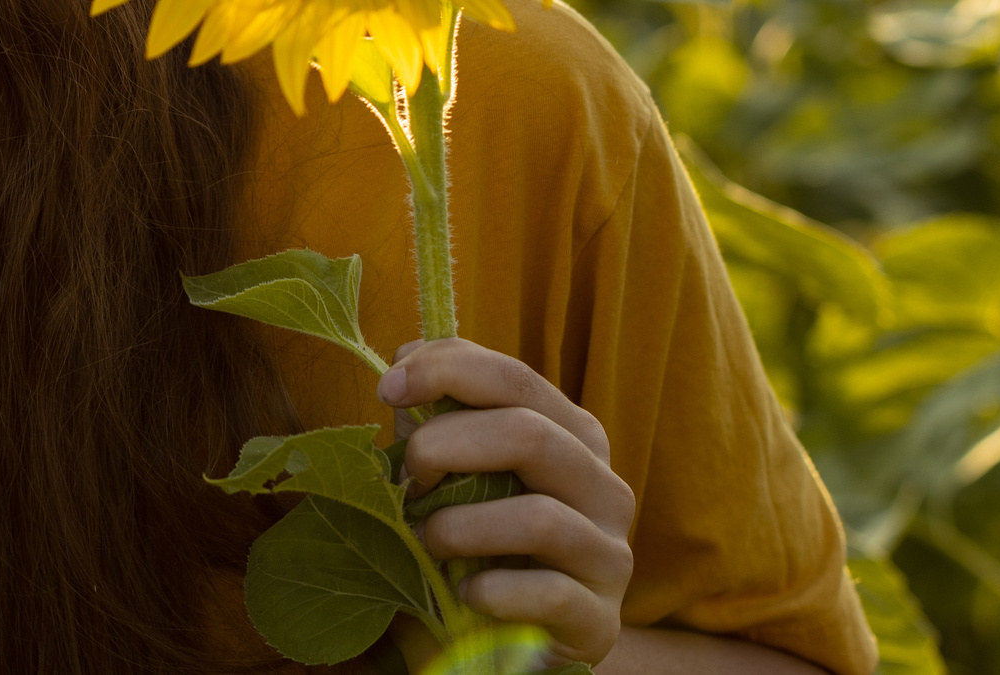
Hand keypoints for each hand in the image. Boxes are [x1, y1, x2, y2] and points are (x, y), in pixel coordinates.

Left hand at [379, 338, 635, 667]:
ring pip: (540, 518)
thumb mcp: (462, 475)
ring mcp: (610, 554)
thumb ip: (440, 419)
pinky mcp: (601, 619)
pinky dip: (494, 590)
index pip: (514, 378)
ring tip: (428, 540)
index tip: (389, 388)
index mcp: (573, 436)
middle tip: (408, 478)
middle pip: (529, 434)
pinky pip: (549, 594)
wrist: (522, 641)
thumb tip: (406, 357)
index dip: (447, 370)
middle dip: (447, 446)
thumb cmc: (486, 544)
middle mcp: (604, 486)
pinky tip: (468, 592)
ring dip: (462, 526)